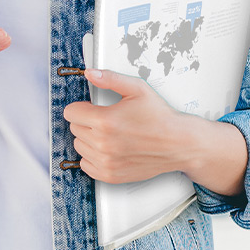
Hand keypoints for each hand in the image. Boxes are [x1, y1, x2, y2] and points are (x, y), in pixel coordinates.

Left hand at [62, 69, 188, 183]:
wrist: (178, 144)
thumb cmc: (160, 117)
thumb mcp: (137, 89)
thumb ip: (110, 78)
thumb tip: (90, 73)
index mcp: (106, 121)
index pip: (71, 113)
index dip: (82, 106)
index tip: (92, 107)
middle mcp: (103, 144)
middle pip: (74, 128)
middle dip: (86, 121)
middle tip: (106, 119)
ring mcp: (106, 162)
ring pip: (79, 146)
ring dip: (89, 138)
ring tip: (109, 133)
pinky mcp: (110, 175)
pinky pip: (86, 165)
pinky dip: (93, 156)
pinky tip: (108, 148)